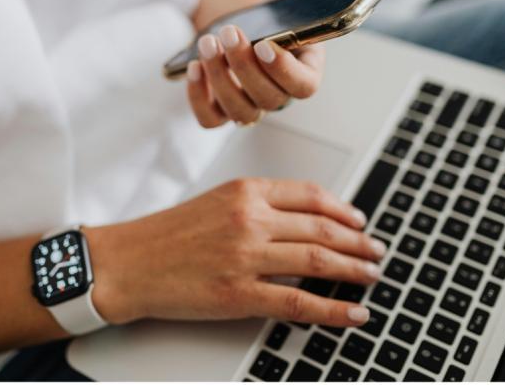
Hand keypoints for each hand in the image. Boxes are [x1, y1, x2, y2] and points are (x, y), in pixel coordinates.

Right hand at [84, 178, 385, 326]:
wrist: (128, 262)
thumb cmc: (168, 234)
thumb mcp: (216, 202)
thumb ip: (258, 205)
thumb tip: (303, 220)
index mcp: (245, 191)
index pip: (310, 195)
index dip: (343, 211)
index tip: (359, 222)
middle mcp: (250, 219)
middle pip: (322, 228)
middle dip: (357, 243)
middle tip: (376, 252)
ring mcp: (246, 257)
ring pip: (318, 261)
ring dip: (353, 271)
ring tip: (371, 276)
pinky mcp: (239, 294)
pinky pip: (299, 303)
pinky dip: (333, 310)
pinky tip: (352, 312)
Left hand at [186, 0, 379, 127]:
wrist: (242, 27)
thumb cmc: (276, 17)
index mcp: (306, 72)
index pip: (304, 86)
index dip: (284, 70)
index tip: (266, 43)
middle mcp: (279, 95)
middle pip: (269, 99)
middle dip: (244, 66)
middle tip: (229, 33)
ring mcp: (249, 106)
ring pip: (240, 112)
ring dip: (220, 78)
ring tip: (208, 43)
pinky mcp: (219, 109)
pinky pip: (209, 120)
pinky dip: (198, 98)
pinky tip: (194, 67)